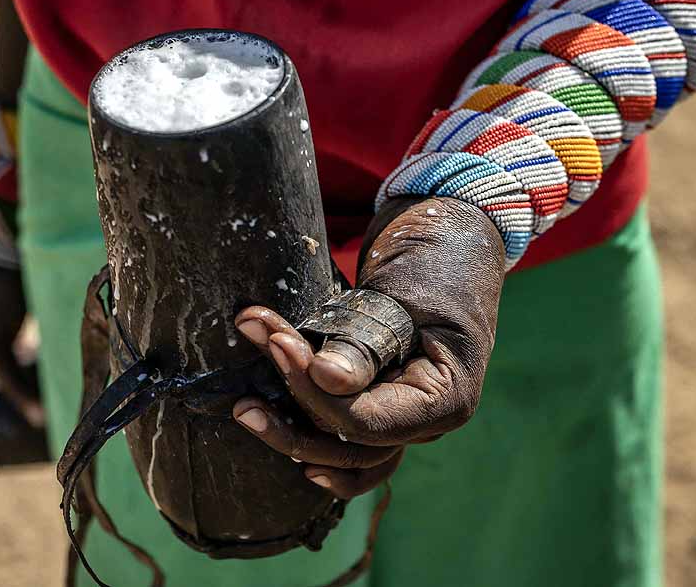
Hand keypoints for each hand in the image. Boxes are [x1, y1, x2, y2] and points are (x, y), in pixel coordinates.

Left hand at [232, 196, 504, 497]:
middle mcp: (427, 421)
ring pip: (344, 454)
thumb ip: (366, 343)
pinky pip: (349, 447)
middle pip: (352, 445)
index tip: (281, 344)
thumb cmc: (434, 261)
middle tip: (256, 364)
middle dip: (295, 409)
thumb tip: (327, 380)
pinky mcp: (381, 404)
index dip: (317, 393)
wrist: (450, 240)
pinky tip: (284, 449)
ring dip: (292, 432)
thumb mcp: (403, 295)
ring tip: (246, 409)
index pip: (368, 422)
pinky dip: (317, 449)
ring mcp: (405, 418)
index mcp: (446, 396)